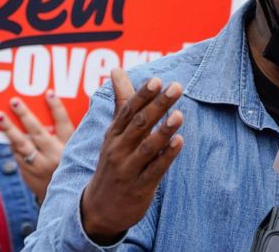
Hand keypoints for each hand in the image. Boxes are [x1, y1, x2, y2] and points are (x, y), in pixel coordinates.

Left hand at [0, 90, 74, 201]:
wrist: (65, 196)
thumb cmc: (70, 164)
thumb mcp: (78, 149)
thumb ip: (70, 133)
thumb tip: (56, 108)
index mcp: (71, 146)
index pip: (63, 123)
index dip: (56, 107)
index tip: (48, 93)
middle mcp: (56, 155)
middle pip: (37, 132)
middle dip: (25, 115)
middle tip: (14, 101)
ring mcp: (40, 165)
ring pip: (22, 144)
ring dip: (9, 129)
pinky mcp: (29, 173)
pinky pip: (17, 155)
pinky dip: (11, 143)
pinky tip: (4, 133)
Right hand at [79, 69, 184, 244]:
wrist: (98, 210)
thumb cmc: (113, 163)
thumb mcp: (113, 133)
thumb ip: (121, 102)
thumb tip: (117, 69)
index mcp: (113, 134)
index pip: (127, 111)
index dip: (142, 95)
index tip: (157, 79)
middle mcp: (118, 150)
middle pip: (138, 124)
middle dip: (157, 105)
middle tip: (176, 87)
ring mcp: (128, 169)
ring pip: (147, 147)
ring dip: (163, 130)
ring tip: (179, 114)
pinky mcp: (139, 187)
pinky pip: (155, 170)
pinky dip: (166, 156)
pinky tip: (179, 142)